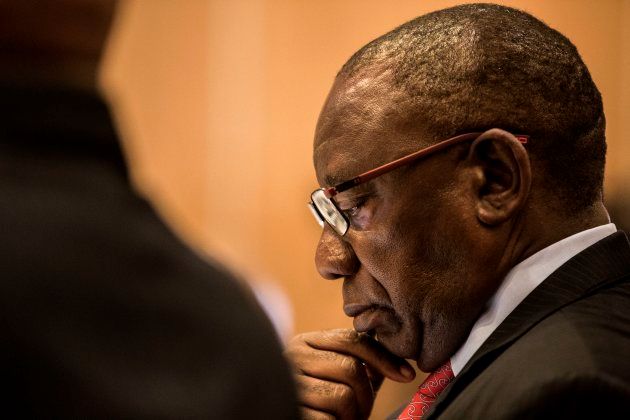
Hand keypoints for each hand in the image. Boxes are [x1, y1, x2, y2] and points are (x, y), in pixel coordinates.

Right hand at [285, 329, 415, 419]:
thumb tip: (398, 363)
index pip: (352, 340)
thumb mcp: (336, 378)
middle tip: (360, 411)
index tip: (406, 374)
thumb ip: (361, 366)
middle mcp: (292, 357)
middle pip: (351, 368)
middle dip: (366, 396)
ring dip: (352, 416)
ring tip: (341, 419)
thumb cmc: (316, 402)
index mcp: (306, 343)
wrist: (280, 414)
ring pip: (343, 396)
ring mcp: (288, 384)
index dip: (384, 357)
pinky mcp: (289, 409)